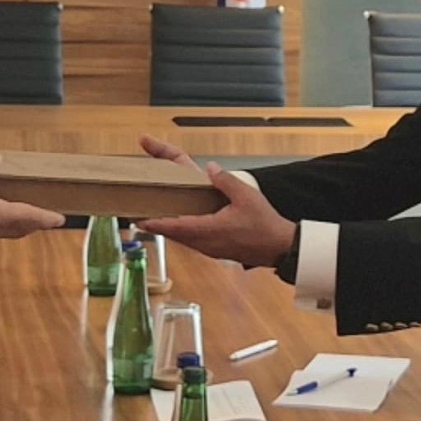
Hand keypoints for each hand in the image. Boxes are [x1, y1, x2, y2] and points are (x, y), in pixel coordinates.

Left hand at [134, 137, 294, 269]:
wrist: (280, 248)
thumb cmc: (265, 224)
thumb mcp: (246, 196)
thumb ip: (226, 181)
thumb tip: (210, 168)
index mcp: (210, 230)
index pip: (176, 227)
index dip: (156, 224)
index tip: (139, 220)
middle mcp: (206, 243)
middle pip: (175, 235)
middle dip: (159, 226)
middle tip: (142, 217)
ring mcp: (211, 250)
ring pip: (184, 240)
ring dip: (171, 231)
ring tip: (156, 220)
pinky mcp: (217, 252)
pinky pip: (193, 243)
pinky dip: (183, 234)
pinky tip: (182, 226)